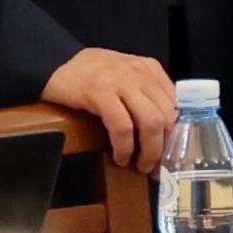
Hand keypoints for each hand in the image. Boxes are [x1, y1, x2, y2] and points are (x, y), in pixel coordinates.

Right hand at [41, 47, 181, 170]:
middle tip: (157, 169)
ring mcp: (120, 81)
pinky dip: (124, 147)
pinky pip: (122, 127)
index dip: (179, 137)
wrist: (53, 63)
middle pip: (169, 117)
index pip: (178, 107)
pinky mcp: (99, 91)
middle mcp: (140, 72)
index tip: (173, 158)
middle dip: (166, 150)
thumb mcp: (126, 78)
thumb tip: (167, 133)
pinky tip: (120, 157)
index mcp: (151, 70)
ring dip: (149, 152)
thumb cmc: (91, 76)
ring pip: (151, 122)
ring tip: (139, 166)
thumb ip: (146, 97)